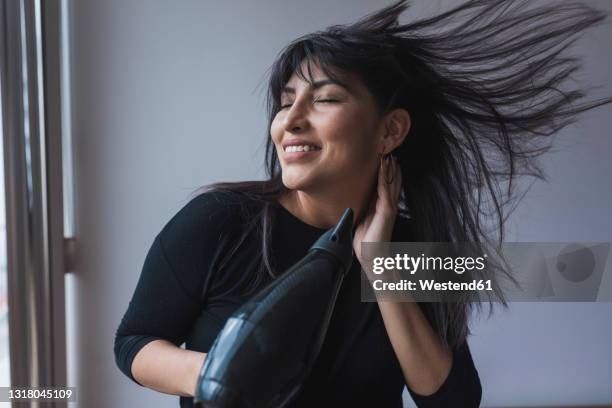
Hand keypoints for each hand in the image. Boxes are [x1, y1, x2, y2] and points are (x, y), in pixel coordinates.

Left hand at [353, 154, 402, 268]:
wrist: (371, 255)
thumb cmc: (366, 241)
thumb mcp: (362, 220)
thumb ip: (363, 210)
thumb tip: (354, 201)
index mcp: (381, 208)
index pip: (386, 187)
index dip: (386, 174)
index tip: (385, 162)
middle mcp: (387, 206)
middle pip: (392, 183)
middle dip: (392, 169)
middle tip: (391, 154)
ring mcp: (388, 207)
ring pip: (390, 184)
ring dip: (390, 169)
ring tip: (390, 157)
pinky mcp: (386, 210)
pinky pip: (385, 190)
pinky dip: (385, 177)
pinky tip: (384, 168)